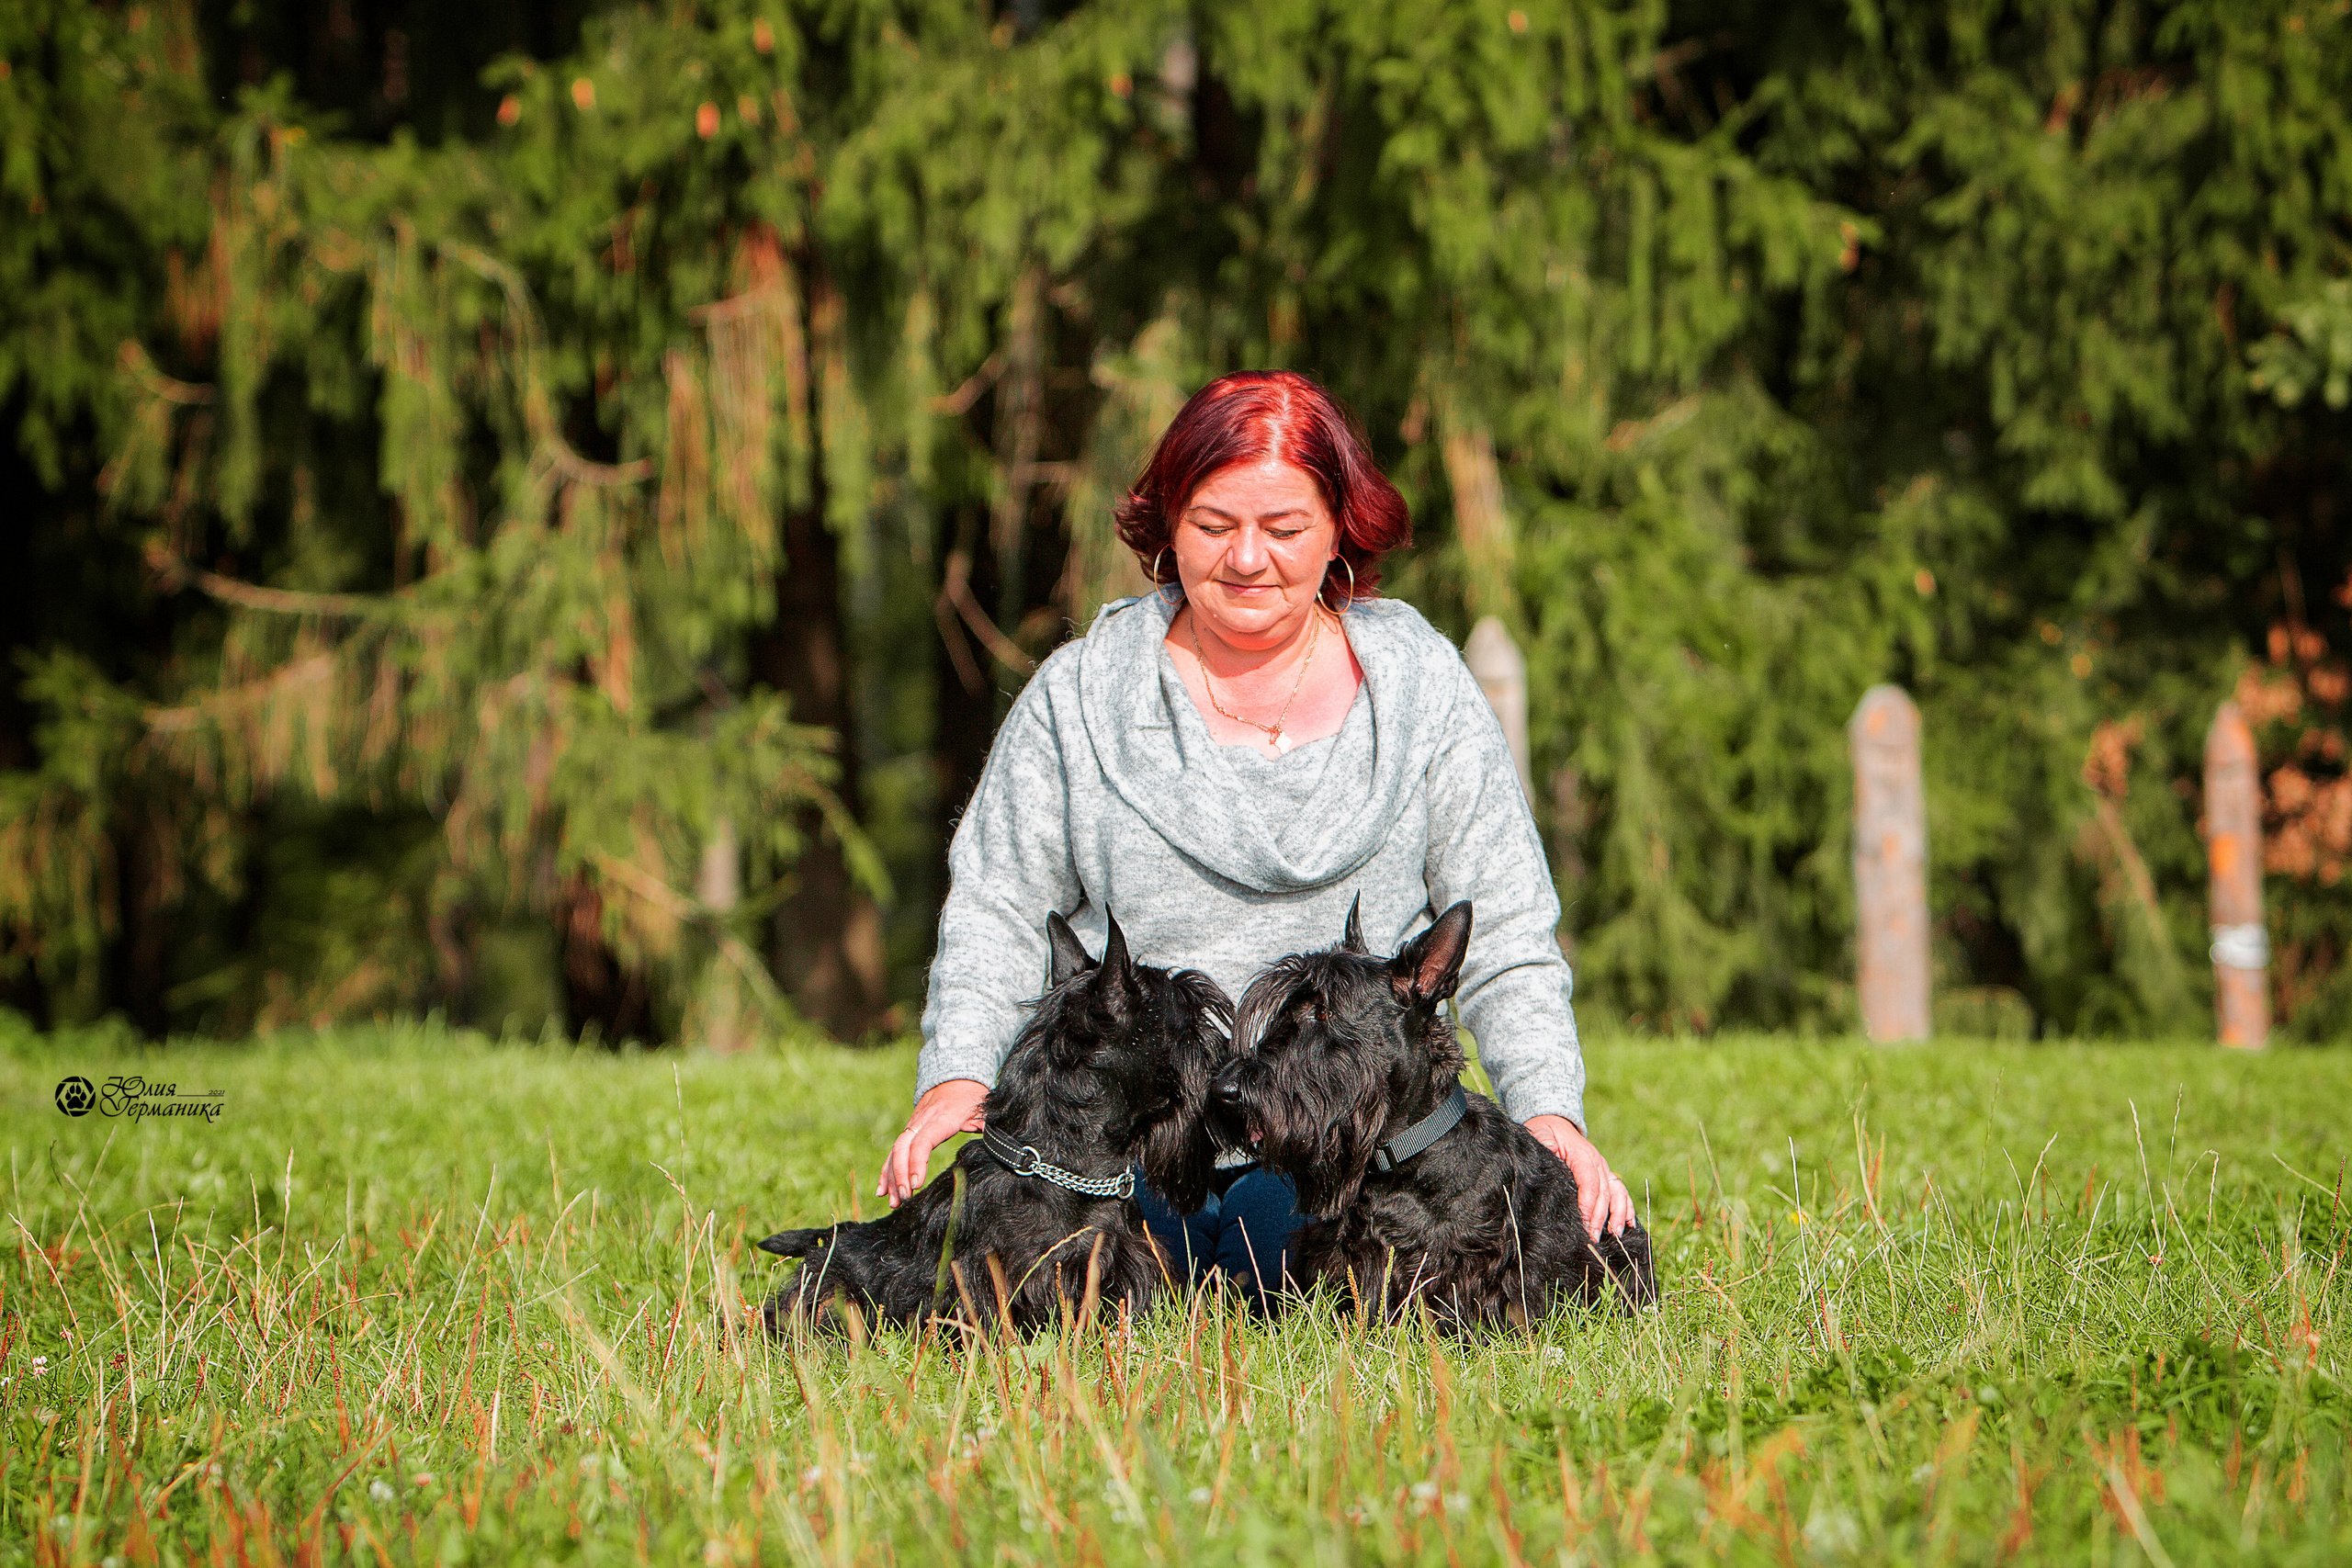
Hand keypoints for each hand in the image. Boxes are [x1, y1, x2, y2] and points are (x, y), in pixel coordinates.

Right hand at [880, 1079, 988, 1206]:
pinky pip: (895, 1150)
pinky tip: (883, 1190)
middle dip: (899, 1174)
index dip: (917, 1163)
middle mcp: (923, 1121)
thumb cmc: (974, 1096)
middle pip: (903, 1147)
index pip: (923, 1142)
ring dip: (891, 1176)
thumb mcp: (986, 1110)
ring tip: (894, 1201)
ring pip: (896, 1150)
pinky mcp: (910, 1129)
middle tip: (904, 1198)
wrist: (958, 1077)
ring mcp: (914, 1124)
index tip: (916, 1184)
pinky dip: (887, 1170)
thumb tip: (1003, 1149)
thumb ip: (991, 1129)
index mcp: (942, 1118)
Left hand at [1523, 1114, 1634, 1238]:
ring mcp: (1604, 1168)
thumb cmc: (1545, 1133)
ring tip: (1616, 1235)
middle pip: (1603, 1192)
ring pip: (1617, 1193)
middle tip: (1592, 1238)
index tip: (1584, 1223)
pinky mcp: (1606, 1174)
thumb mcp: (1541, 1137)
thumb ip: (1545, 1149)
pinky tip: (1629, 1224)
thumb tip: (1547, 1159)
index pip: (1589, 1182)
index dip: (1588, 1204)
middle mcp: (1597, 1161)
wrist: (1555, 1122)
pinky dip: (1627, 1207)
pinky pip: (1621, 1191)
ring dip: (1618, 1215)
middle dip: (1600, 1217)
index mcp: (1581, 1154)